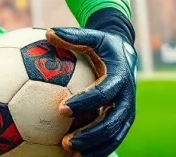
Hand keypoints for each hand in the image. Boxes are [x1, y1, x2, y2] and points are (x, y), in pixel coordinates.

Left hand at [46, 26, 136, 156]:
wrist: (126, 53)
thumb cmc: (103, 44)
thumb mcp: (92, 36)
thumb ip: (72, 35)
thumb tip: (48, 32)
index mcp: (119, 78)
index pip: (102, 93)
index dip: (84, 102)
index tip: (62, 109)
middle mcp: (126, 98)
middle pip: (110, 122)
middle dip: (90, 135)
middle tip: (66, 142)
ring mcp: (126, 112)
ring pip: (113, 136)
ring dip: (94, 148)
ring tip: (70, 154)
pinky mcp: (123, 121)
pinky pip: (112, 139)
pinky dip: (97, 150)